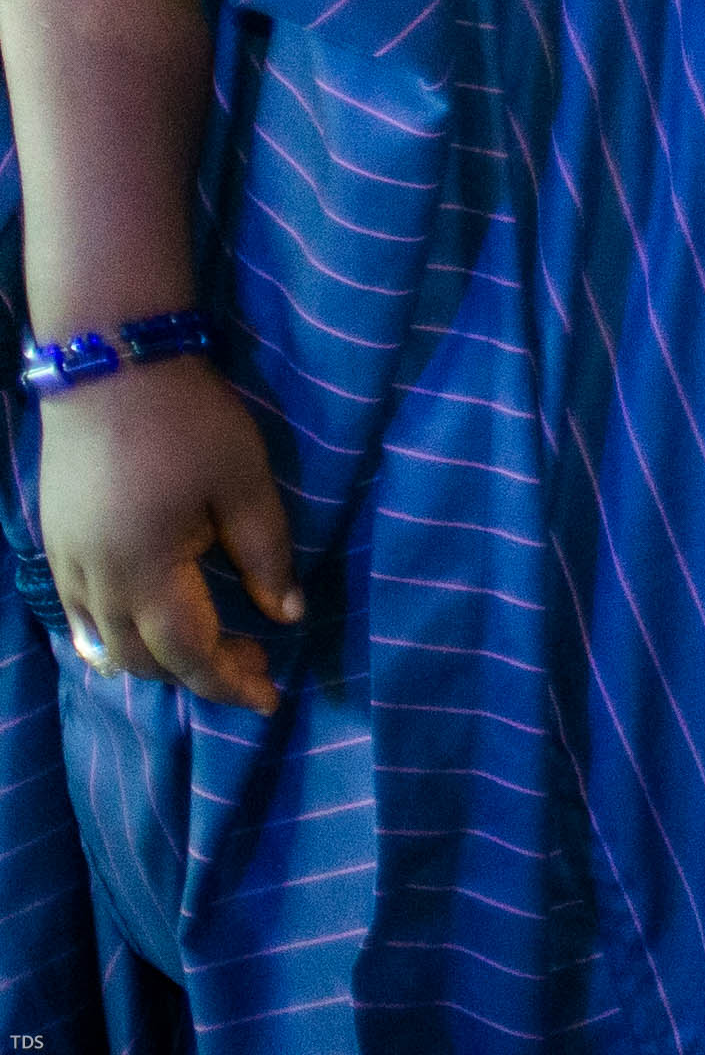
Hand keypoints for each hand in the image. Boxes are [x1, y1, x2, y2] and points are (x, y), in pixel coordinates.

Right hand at [36, 358, 303, 708]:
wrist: (110, 369)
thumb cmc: (189, 422)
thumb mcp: (245, 484)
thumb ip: (266, 554)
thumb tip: (286, 615)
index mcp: (147, 571)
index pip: (189, 653)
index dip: (230, 683)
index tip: (271, 698)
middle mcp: (97, 583)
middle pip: (144, 660)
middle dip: (200, 674)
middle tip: (255, 665)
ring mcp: (68, 567)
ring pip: (107, 645)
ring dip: (157, 661)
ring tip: (211, 652)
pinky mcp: (57, 548)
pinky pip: (82, 618)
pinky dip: (116, 638)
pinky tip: (147, 631)